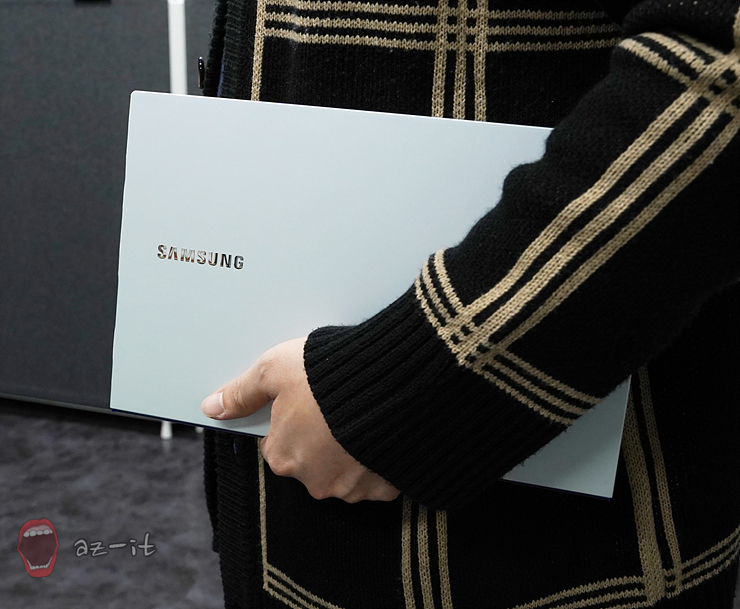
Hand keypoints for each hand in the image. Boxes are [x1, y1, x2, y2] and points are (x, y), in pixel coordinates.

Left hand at [200, 337, 399, 502]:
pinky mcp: (385, 487)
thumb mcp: (274, 370)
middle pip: (309, 459)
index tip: (306, 400)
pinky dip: (375, 456)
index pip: (277, 443)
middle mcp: (314, 481)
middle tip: (335, 404)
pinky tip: (380, 429)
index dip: (291, 418)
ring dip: (349, 449)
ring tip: (361, 412)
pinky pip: (375, 475)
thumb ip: (242, 392)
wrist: (391, 382)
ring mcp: (352, 488)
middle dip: (320, 436)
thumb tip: (212, 407)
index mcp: (283, 456)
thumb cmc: (330, 375)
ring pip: (343, 469)